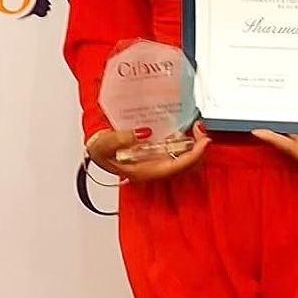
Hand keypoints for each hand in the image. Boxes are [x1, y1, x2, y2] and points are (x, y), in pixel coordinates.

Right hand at [84, 124, 209, 183]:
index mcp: (144, 171)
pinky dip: (184, 140)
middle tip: (201, 129)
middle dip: (198, 148)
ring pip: (182, 157)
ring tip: (195, 127)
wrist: (94, 146)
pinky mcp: (156, 153)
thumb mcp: (105, 144)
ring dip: (193, 144)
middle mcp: (153, 168)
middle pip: (184, 164)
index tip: (203, 141)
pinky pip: (176, 149)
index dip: (193, 155)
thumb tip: (144, 133)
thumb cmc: (98, 149)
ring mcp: (156, 161)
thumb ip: (122, 138)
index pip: (175, 167)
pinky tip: (183, 128)